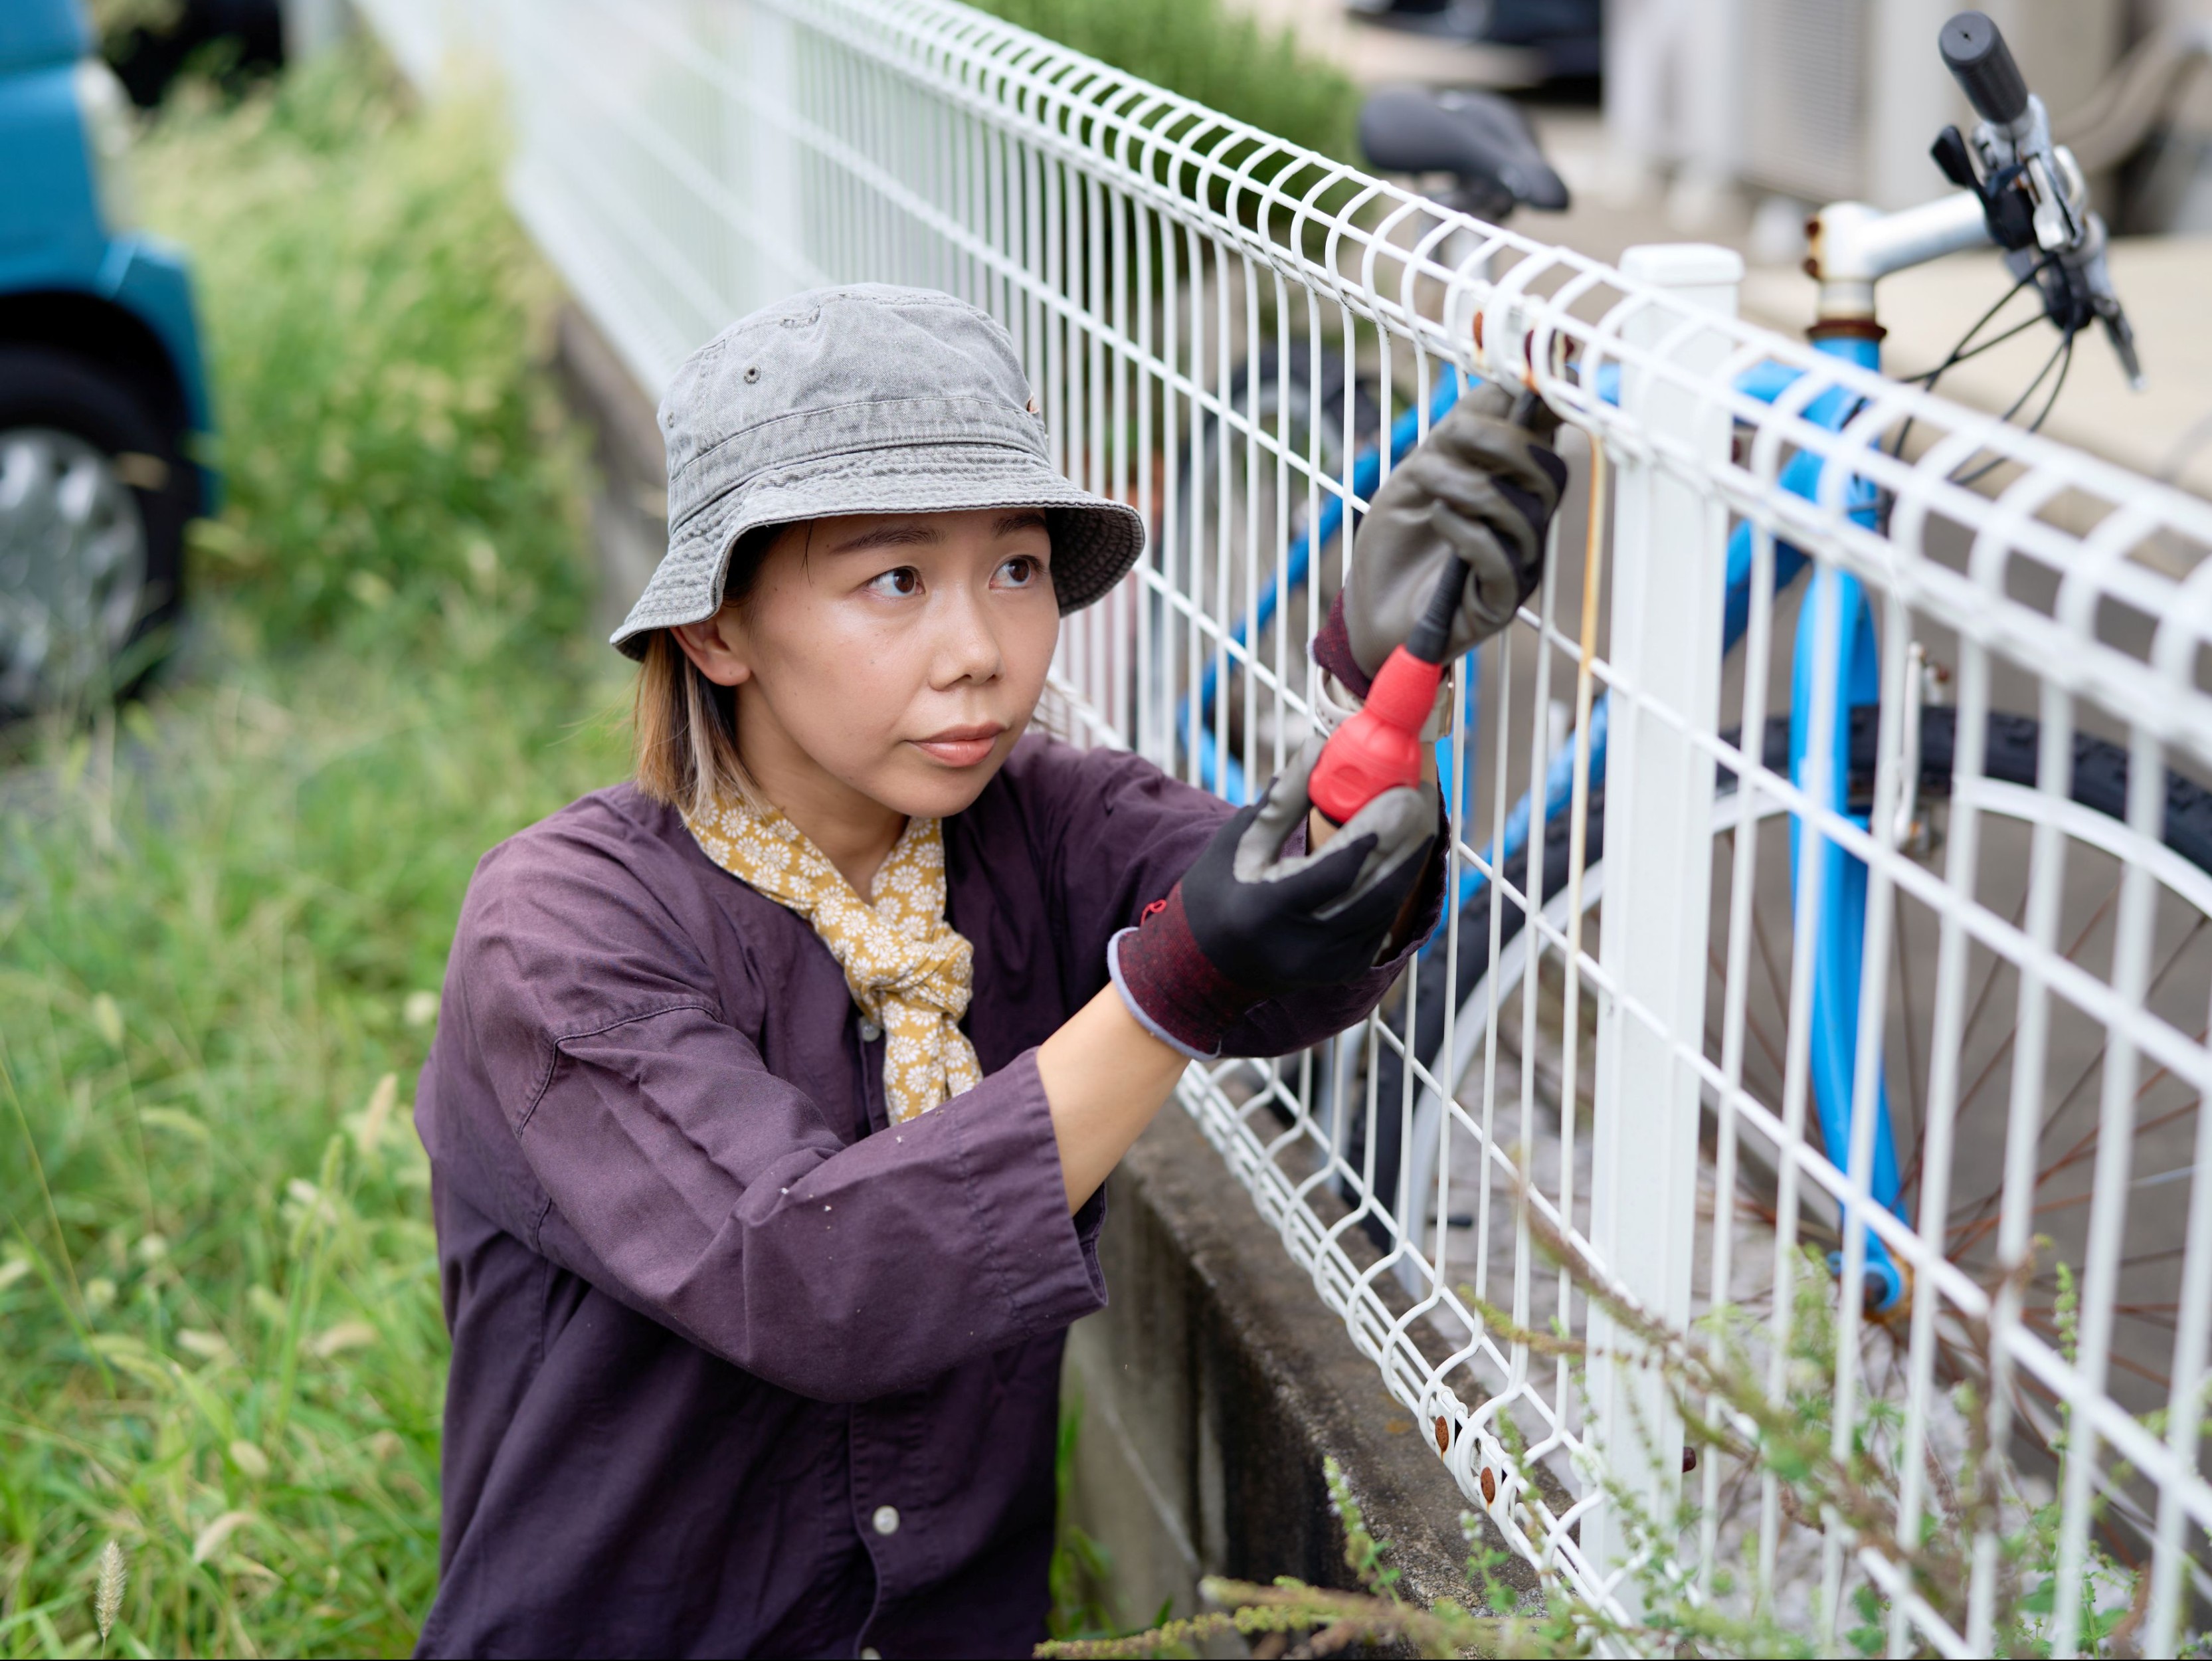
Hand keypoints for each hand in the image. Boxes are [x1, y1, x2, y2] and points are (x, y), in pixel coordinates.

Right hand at [1109, 740, 1438, 1056]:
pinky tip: (1406, 847)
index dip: (1375, 832)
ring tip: (1420, 813)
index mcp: (1269, 911)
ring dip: (1409, 855)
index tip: (1400, 794)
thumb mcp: (1240, 843)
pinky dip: (1395, 880)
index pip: (1336, 871)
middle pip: (1375, 887)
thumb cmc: (1218, 893)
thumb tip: (1320, 745)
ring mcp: (1331, 964)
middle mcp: (1306, 945)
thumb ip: (1284, 799)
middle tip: (1422, 794)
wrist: (1207, 967)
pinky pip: (1382, 918)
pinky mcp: (1347, 969)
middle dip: (1407, 837)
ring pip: (1387, 903)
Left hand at [1343, 384, 1567, 682]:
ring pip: (1525, 513)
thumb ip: (1458, 433)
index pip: (1551, 440)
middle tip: (1451, 437)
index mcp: (1514, 486)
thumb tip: (1508, 383)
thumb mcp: (1418, 472)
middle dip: (1504, 443)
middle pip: (1552, 473)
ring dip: (1469, 487)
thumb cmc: (1397, 542)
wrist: (1368, 609)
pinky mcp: (1499, 604)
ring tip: (1427, 487)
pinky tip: (1438, 519)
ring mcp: (1519, 565)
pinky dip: (1466, 530)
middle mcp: (1527, 524)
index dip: (1554, 404)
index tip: (1534, 374)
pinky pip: (1501, 558)